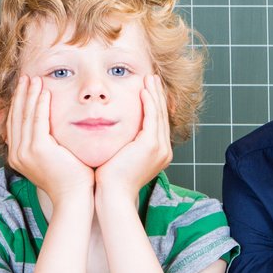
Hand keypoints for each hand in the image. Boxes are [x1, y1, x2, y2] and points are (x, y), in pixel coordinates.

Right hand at [5, 75, 92, 211]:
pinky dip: (40, 104)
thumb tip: (48, 129)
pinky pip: (37, 120)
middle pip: (16, 117)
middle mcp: (16, 154)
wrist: (75, 197)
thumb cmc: (70, 179)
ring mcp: (24, 152)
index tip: (24, 89)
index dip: (19, 104)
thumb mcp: (52, 159)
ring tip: (34, 79)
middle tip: (26, 78)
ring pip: (25, 116)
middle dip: (21, 95)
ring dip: (29, 95)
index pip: (15, 124)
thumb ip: (46, 143)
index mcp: (17, 157)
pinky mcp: (37, 149)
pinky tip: (44, 92)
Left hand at [95, 75, 172, 205]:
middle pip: (162, 115)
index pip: (157, 122)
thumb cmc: (109, 179)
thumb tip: (115, 131)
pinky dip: (149, 103)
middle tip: (152, 77)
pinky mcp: (151, 145)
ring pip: (159, 114)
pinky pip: (152, 118)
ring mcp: (160, 148)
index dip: (154, 104)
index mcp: (157, 153)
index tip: (147, 88)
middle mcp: (163, 150)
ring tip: (149, 78)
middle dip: (157, 95)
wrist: (112, 194)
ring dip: (154, 94)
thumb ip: (124, 143)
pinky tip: (143, 91)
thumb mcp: (120, 157)